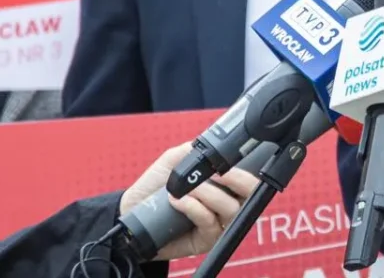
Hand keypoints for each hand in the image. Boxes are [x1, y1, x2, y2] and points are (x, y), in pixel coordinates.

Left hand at [119, 143, 260, 260]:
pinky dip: (194, 208)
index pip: (248, 179)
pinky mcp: (206, 240)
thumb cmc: (153, 188)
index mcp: (224, 186)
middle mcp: (226, 205)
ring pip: (231, 209)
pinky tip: (178, 201)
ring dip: (209, 194)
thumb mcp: (172, 161)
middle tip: (216, 175)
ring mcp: (218, 224)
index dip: (246, 172)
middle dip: (237, 181)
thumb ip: (190, 150)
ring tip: (187, 190)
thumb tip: (207, 143)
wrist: (132, 210)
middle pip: (251, 194)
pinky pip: (209, 223)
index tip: (230, 164)